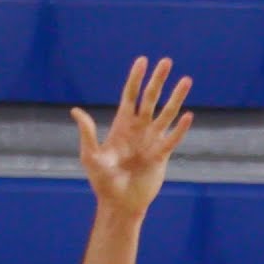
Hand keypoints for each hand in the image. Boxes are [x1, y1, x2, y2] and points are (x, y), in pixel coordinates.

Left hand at [70, 57, 194, 218]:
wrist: (119, 203)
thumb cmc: (102, 180)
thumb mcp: (90, 156)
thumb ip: (87, 133)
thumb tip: (76, 111)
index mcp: (121, 126)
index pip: (130, 96)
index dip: (135, 79)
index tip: (142, 61)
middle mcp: (138, 129)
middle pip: (150, 98)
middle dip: (157, 80)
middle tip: (166, 61)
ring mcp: (151, 141)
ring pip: (166, 113)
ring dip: (176, 97)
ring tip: (186, 80)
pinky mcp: (161, 155)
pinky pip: (172, 138)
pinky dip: (180, 128)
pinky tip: (188, 115)